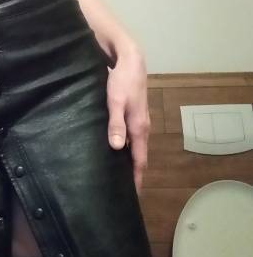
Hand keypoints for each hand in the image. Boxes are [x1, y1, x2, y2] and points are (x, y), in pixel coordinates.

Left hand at [105, 45, 149, 194]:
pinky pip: (130, 137)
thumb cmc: (122, 79)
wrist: (130, 59)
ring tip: (116, 176)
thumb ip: (115, 123)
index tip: (132, 196)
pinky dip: (125, 148)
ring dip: (128, 161)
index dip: (136, 178)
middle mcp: (142, 127)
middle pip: (138, 156)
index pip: (139, 160)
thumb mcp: (115, 101)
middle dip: (133, 174)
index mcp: (139, 128)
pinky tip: (114, 151)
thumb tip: (116, 147)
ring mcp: (139, 121)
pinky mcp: (132, 114)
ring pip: (134, 147)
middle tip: (120, 192)